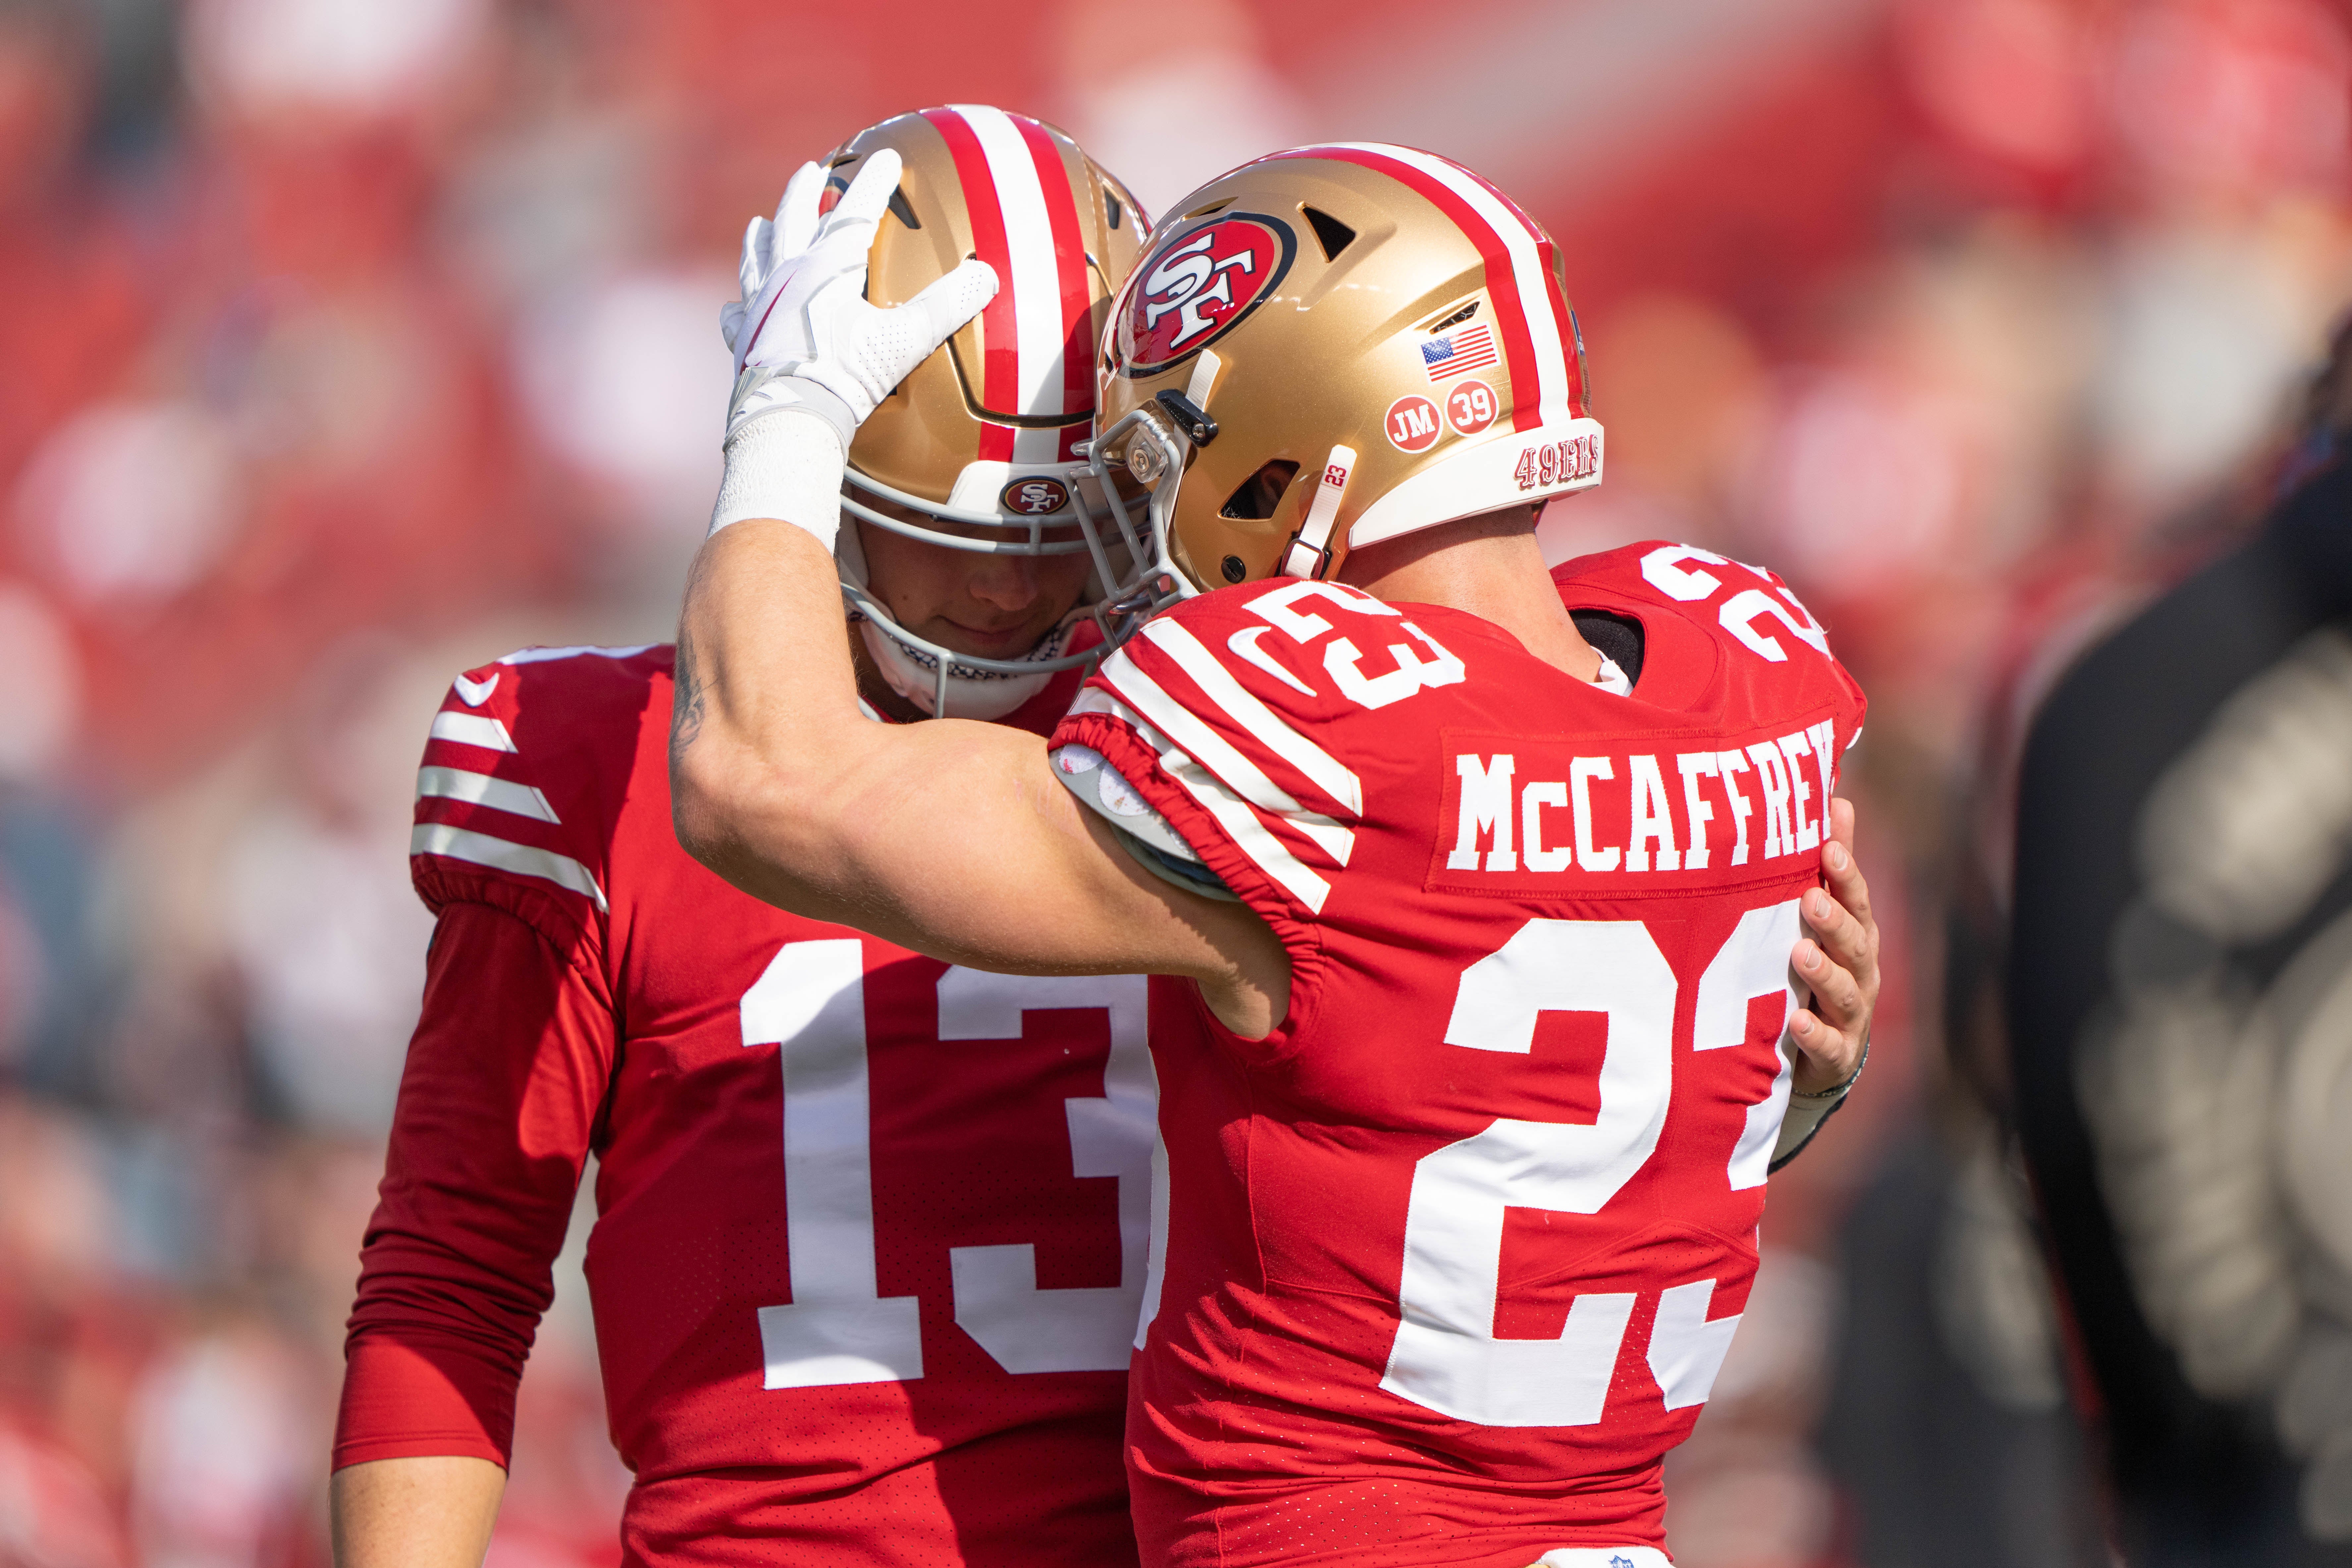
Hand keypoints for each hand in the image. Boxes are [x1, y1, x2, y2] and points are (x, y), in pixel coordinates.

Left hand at [722, 149, 996, 440]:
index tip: (887, 158)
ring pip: (757, 259)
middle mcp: (787, 276)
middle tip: (811, 172)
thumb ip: (946, 308)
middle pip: (794, 219)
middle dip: (805, 192)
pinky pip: (738, 316)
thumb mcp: (904, 340)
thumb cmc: (847, 376)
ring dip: (762, 237)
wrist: (792, 417)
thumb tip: (986, 277)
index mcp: (827, 267)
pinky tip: (733, 307)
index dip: (875, 184)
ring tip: (760, 223)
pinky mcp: (745, 340)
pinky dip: (738, 307)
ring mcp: (760, 306)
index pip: (855, 212)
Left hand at [1788, 796, 1877, 1095]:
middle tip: (1811, 898)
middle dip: (1836, 920)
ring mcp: (1851, 1014)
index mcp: (1857, 935)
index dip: (1845, 873)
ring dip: (1824, 972)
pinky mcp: (1836, 1054)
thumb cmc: (1821, 969)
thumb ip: (1834, 864)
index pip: (1855, 899)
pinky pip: (1828, 1044)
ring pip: (1844, 991)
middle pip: (1855, 942)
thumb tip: (1837, 797)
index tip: (1828, 846)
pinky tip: (1797, 1023)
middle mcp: (1860, 971)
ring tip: (1801, 954)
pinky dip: (1814, 1034)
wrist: (1825, 1051)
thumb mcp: (1828, 916)